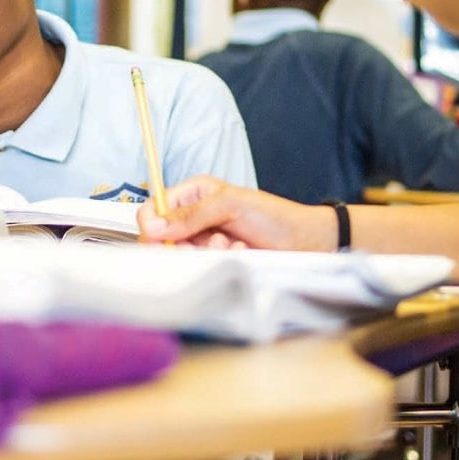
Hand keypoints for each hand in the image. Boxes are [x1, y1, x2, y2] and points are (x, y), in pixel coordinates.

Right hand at [137, 174, 336, 251]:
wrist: (306, 242)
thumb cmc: (274, 216)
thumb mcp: (230, 205)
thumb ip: (190, 216)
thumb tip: (154, 227)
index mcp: (194, 193)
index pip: (154, 208)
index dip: (151, 225)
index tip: (159, 240)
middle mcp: (194, 216)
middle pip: (164, 236)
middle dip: (185, 243)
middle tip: (207, 243)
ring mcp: (205, 239)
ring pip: (183, 253)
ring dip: (206, 252)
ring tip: (231, 245)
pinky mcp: (215, 259)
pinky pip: (201, 265)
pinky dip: (219, 260)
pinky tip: (239, 252)